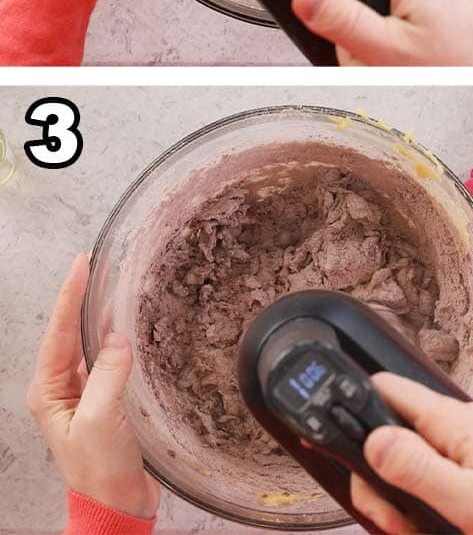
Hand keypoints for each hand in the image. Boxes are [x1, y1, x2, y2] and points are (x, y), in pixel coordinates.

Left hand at [26, 255, 159, 519]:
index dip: (70, 296)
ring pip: (89, 346)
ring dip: (98, 318)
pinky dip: (116, 340)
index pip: (59, 333)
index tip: (81, 265)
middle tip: (95, 265)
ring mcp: (82, 396)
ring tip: (111, 288)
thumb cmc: (100, 469)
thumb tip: (118, 339)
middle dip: (80, 299)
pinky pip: (108, 362)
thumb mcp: (101, 419)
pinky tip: (128, 329)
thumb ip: (108, 376)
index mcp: (49, 391)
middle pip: (69, 334)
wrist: (114, 504)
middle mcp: (61, 390)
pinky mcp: (104, 403)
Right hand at [292, 0, 472, 65]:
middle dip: (350, 11)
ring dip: (373, 29)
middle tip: (362, 44)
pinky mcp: (443, 0)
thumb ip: (344, 21)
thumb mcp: (391, 50)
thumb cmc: (464, 65)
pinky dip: (396, 34)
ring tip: (390, 57)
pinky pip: (401, 9)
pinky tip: (408, 56)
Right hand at [350, 373, 472, 533]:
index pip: (387, 390)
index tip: (344, 452)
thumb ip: (418, 469)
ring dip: (403, 505)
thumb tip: (373, 438)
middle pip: (389, 438)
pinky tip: (438, 530)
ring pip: (407, 468)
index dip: (355, 413)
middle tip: (398, 520)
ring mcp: (469, 450)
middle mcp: (461, 427)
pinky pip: (432, 484)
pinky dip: (425, 511)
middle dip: (381, 482)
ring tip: (424, 531)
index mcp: (458, 422)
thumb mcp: (470, 500)